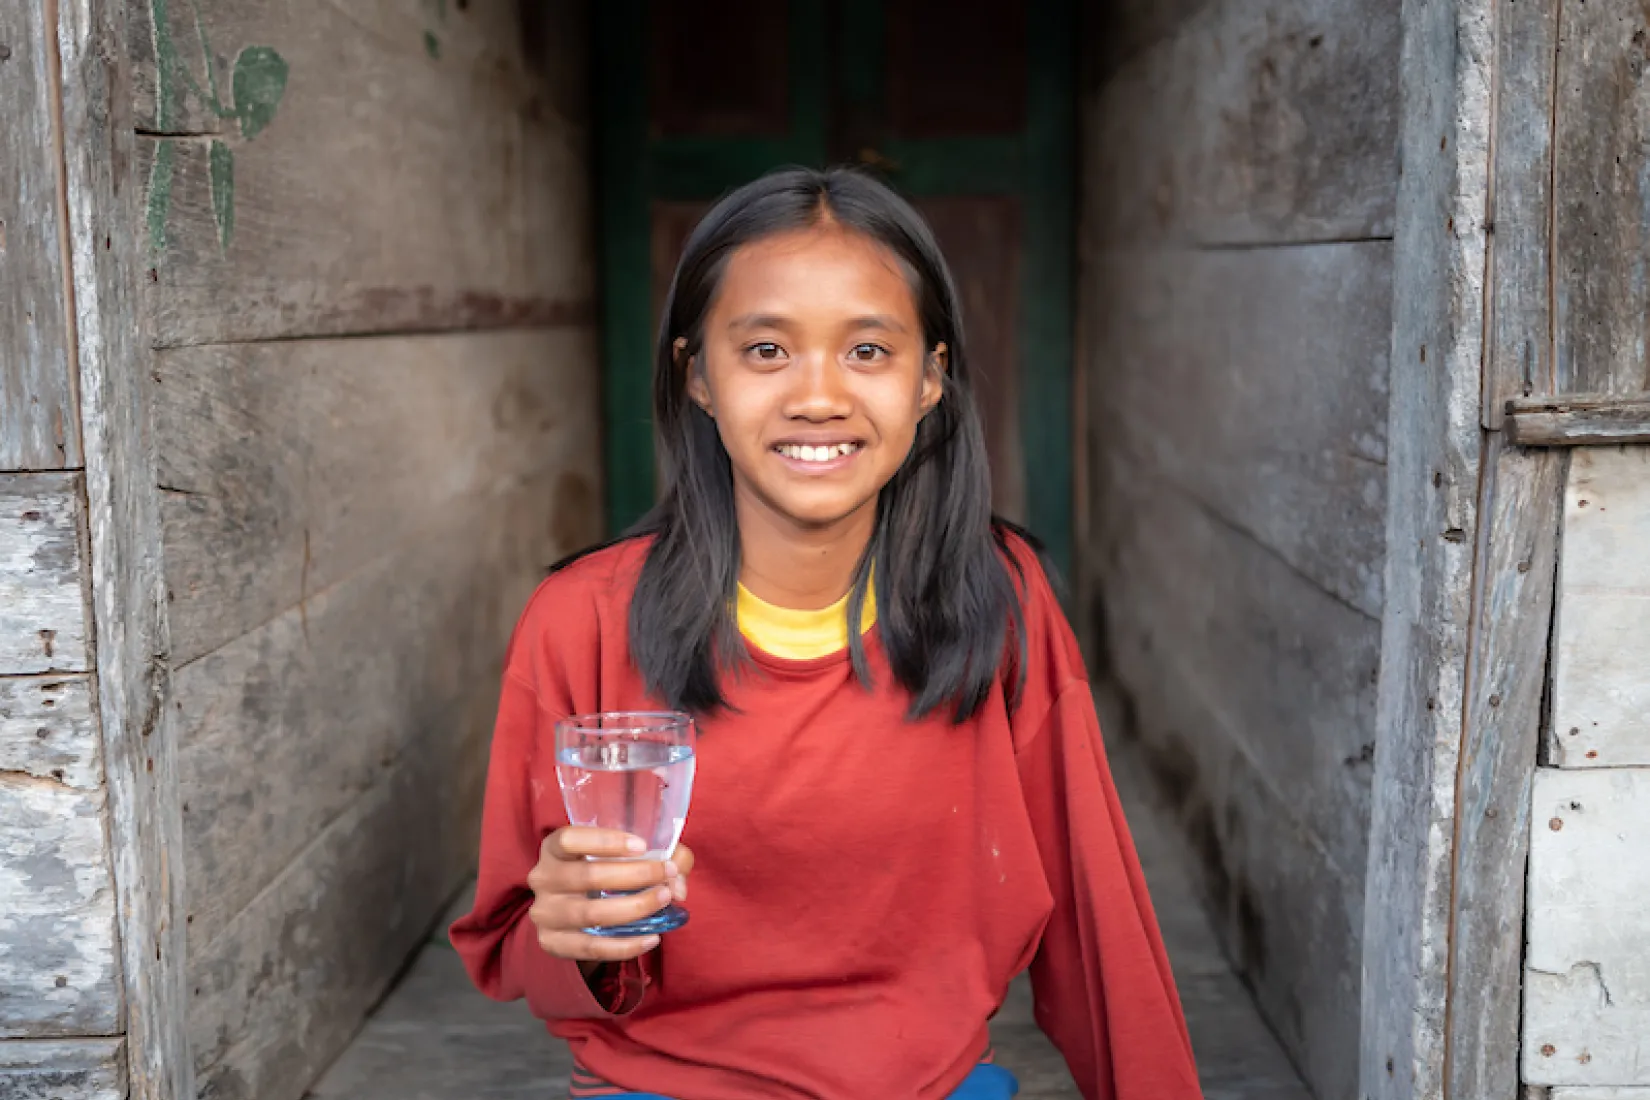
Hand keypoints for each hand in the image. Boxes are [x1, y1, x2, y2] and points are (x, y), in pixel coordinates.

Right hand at [525, 827, 693, 961]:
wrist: (575, 910)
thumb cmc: (605, 872)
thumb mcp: (625, 854)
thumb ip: (661, 857)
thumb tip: (678, 885)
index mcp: (554, 848)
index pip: (570, 839)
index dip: (606, 841)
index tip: (642, 846)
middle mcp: (543, 878)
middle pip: (588, 876)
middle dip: (636, 875)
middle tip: (666, 874)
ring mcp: (545, 913)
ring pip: (591, 914)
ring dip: (634, 908)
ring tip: (664, 900)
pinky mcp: (552, 943)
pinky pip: (592, 948)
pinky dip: (626, 946)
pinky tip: (652, 939)